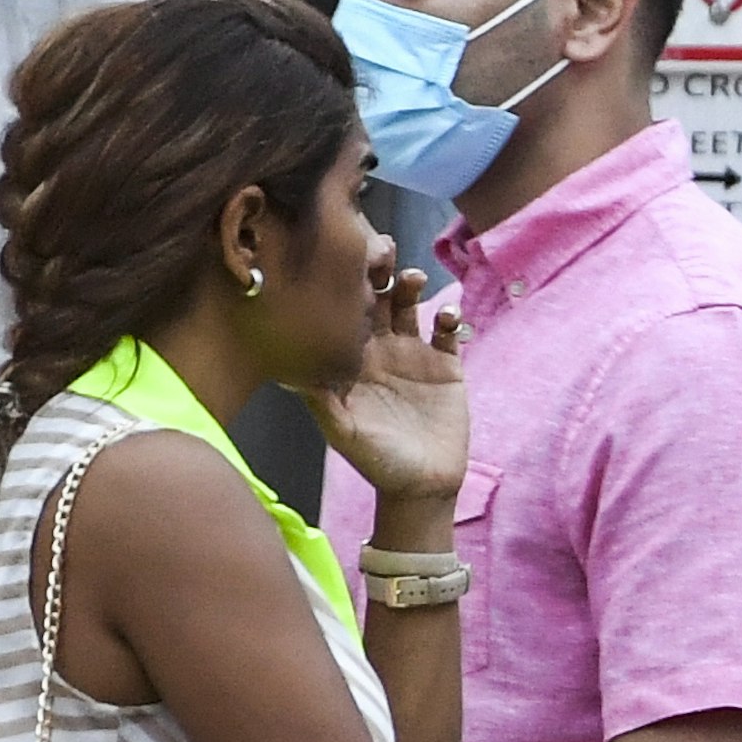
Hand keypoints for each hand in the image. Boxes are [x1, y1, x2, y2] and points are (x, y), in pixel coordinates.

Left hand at [310, 267, 471, 502]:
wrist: (421, 486)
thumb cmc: (376, 462)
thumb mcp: (344, 432)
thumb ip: (322, 402)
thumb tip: (292, 373)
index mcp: (352, 360)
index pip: (345, 313)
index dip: (345, 286)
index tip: (345, 264)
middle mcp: (381, 350)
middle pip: (378, 298)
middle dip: (379, 272)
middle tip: (381, 254)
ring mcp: (415, 354)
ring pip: (412, 305)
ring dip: (412, 285)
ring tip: (413, 279)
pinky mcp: (447, 365)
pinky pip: (449, 331)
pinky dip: (449, 316)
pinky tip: (446, 315)